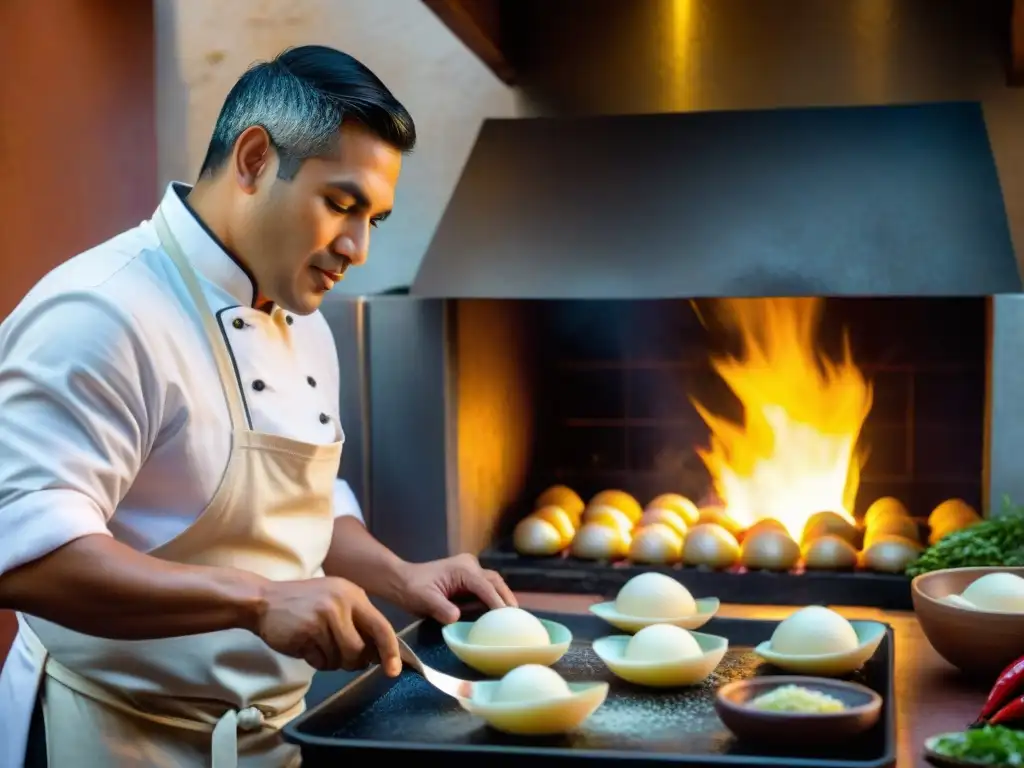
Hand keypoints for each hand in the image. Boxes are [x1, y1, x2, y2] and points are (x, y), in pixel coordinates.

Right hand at [256, 577, 401, 676]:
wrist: (263, 600)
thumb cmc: (302, 604)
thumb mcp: (335, 601)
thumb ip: (357, 621)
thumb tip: (377, 654)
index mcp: (354, 595)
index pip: (382, 626)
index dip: (391, 651)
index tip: (394, 670)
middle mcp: (342, 603)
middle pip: (362, 649)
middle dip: (354, 661)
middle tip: (340, 656)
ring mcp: (325, 616)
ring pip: (342, 657)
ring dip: (331, 661)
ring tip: (318, 647)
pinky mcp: (308, 631)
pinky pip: (322, 661)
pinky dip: (316, 662)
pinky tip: (306, 646)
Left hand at [396, 554, 516, 623]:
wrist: (400, 581)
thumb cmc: (411, 589)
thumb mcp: (424, 600)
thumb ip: (441, 608)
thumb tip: (456, 617)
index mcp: (462, 569)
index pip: (485, 587)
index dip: (497, 603)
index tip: (507, 619)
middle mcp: (469, 565)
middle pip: (495, 581)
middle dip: (506, 599)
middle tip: (517, 619)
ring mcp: (469, 569)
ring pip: (493, 583)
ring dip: (501, 598)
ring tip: (510, 618)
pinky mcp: (467, 577)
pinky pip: (484, 587)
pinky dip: (492, 599)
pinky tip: (496, 614)